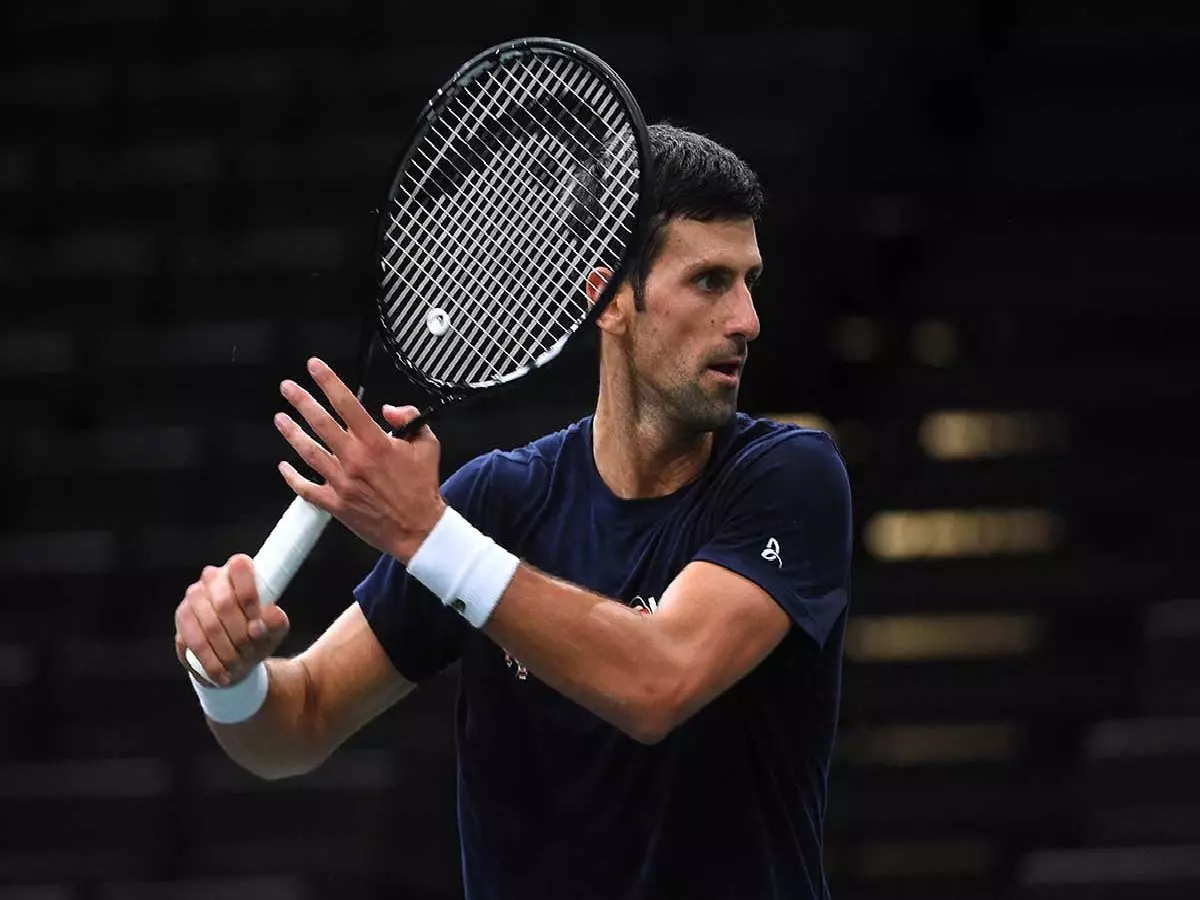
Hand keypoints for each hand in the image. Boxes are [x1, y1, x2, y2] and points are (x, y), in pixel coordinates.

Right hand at [174, 554, 289, 685]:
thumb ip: (275, 622)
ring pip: (210, 625)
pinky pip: (194, 640)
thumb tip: (269, 616)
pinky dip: (211, 661)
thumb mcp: (274, 630)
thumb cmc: (258, 635)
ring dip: (226, 650)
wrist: (235, 657)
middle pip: (224, 603)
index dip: (249, 595)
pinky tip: (223, 674)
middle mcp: (213, 577)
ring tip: (238, 665)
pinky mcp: (182, 616)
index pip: (240, 567)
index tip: (258, 622)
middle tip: (250, 651)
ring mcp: (194, 596)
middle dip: (240, 633)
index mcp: (240, 570)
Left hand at [274, 357, 445, 561]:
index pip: (347, 404)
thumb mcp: (428, 445)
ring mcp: (342, 483)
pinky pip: (307, 489)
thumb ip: (409, 420)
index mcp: (377, 443)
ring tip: (280, 418)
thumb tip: (388, 409)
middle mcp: (355, 460)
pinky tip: (284, 466)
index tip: (314, 367)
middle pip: (321, 423)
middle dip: (302, 401)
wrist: (418, 530)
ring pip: (309, 452)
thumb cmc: (423, 489)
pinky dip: (292, 477)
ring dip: (292, 433)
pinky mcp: (335, 504)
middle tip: (287, 387)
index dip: (328, 382)